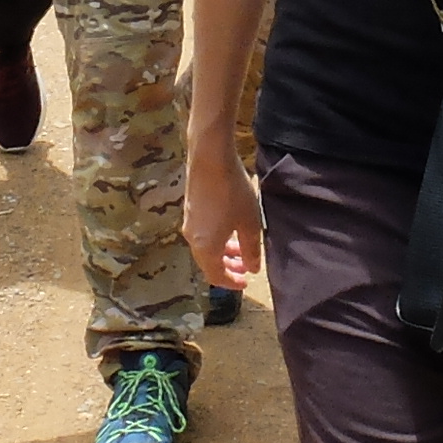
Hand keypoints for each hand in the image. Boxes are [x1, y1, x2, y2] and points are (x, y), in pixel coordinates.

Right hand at [185, 134, 262, 290]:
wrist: (210, 159)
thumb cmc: (232, 193)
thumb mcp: (249, 224)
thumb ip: (251, 250)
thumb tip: (253, 268)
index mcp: (206, 248)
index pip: (216, 276)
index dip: (231, 283)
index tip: (246, 282)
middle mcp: (192, 239)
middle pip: (209, 263)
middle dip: (228, 268)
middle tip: (246, 268)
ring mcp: (189, 224)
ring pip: (206, 248)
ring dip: (223, 253)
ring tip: (241, 249)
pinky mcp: (190, 210)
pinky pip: (203, 235)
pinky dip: (217, 240)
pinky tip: (230, 229)